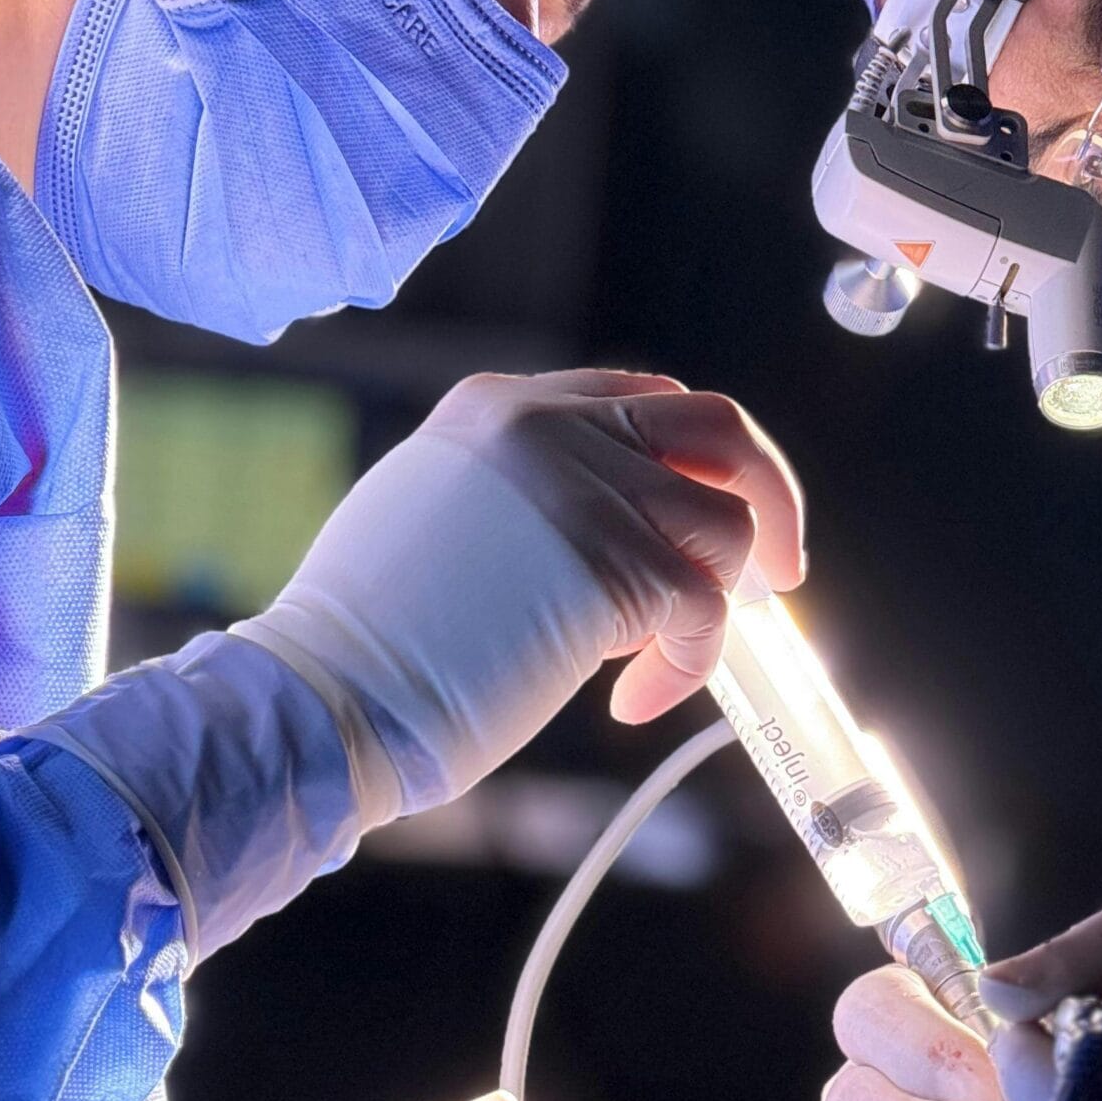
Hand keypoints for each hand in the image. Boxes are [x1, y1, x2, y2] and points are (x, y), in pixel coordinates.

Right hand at [237, 368, 805, 810]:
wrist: (326, 698)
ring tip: (660, 662)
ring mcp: (586, 491)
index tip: (717, 517)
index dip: (698, 463)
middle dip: (770, 497)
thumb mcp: (442, 512)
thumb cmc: (373, 639)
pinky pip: (704, 612)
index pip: (646, 398)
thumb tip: (634, 524)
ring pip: (727, 528)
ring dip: (716, 607)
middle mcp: (549, 427)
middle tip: (776, 574)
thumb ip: (533, 491)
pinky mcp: (614, 568)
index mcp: (503, 407)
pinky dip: (687, 667)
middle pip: (719, 429)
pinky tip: (633, 702)